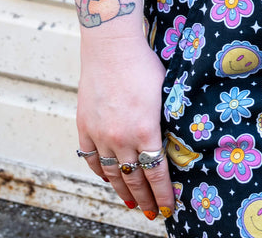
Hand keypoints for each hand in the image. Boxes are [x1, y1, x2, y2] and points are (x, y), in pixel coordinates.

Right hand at [76, 33, 174, 220]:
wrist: (111, 48)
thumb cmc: (144, 65)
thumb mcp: (166, 93)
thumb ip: (167, 120)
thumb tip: (176, 140)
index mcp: (145, 129)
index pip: (156, 172)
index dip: (162, 193)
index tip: (168, 208)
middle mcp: (121, 137)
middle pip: (134, 178)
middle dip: (144, 199)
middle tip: (152, 213)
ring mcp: (100, 134)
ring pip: (112, 173)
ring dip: (122, 191)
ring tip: (131, 204)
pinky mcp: (85, 127)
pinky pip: (92, 159)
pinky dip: (101, 172)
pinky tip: (109, 179)